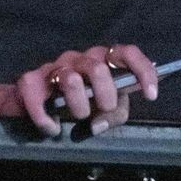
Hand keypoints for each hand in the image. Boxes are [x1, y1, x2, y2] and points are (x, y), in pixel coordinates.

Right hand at [1, 44, 158, 136]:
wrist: (38, 110)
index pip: (125, 52)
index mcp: (101, 61)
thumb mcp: (105, 113)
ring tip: (77, 117)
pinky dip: (46, 118)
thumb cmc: (79, 107)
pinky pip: (36, 94)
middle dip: (105, 96)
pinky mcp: (30, 80)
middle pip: (98, 68)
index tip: (151, 95)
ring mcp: (53, 67)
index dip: (142, 70)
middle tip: (101, 110)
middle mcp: (78, 59)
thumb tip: (97, 124)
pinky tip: (52, 127)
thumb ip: (113, 115)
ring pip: (71, 80)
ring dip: (78, 106)